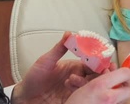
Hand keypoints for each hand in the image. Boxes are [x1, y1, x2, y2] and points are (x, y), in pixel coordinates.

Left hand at [12, 32, 129, 103]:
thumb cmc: (33, 79)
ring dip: (88, 83)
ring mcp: (77, 90)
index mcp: (75, 66)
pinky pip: (86, 98)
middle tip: (102, 72)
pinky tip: (73, 91)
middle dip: (102, 73)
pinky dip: (85, 94)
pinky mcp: (75, 100)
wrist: (25, 98)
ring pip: (93, 86)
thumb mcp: (46, 61)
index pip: (93, 62)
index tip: (103, 60)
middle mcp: (79, 78)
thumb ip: (59, 48)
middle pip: (98, 75)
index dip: (100, 61)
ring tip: (72, 80)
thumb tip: (69, 33)